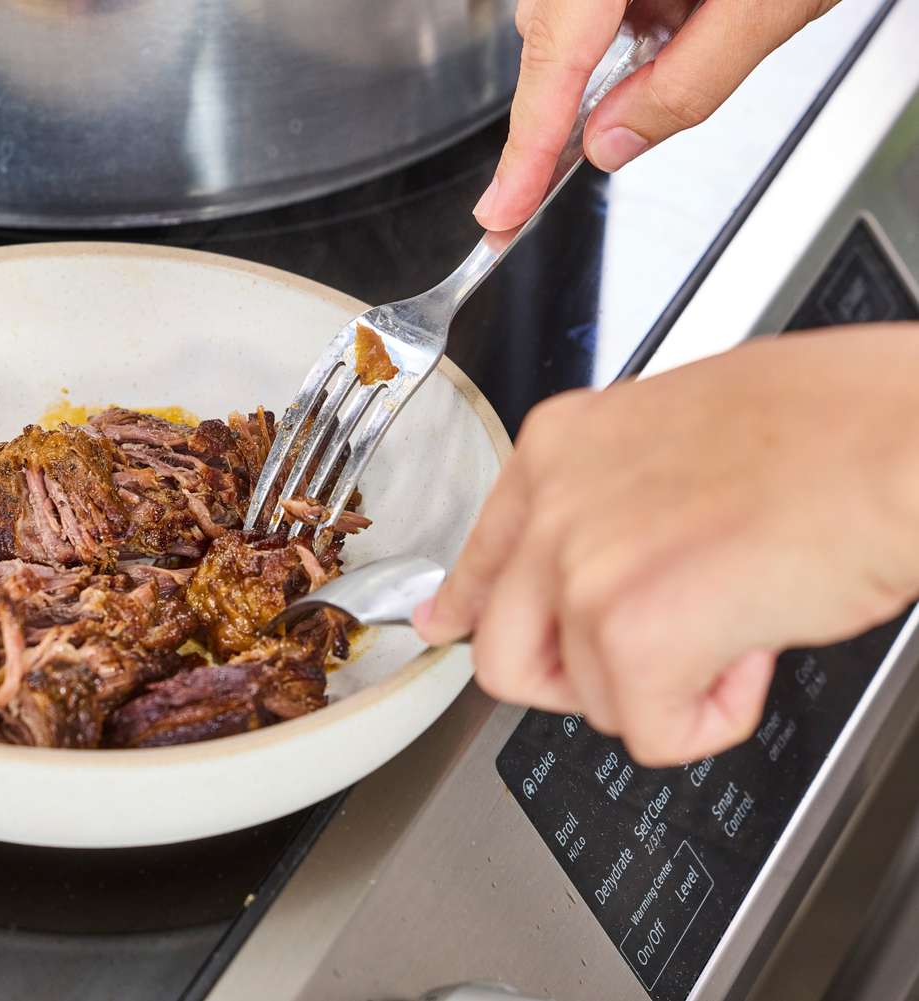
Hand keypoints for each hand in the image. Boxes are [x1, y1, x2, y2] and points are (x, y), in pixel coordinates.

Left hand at [416, 325, 918, 764]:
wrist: (903, 438)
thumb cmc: (834, 425)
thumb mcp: (682, 433)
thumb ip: (615, 497)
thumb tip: (597, 558)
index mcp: (561, 449)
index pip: (480, 553)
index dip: (467, 605)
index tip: (447, 626)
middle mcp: (553, 507)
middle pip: (504, 653)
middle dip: (576, 676)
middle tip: (647, 660)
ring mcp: (582, 570)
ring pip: (584, 698)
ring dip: (663, 686)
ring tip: (737, 620)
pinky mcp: (634, 632)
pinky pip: (648, 732)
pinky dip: (711, 716)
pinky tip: (755, 648)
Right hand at [475, 0, 841, 230]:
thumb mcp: (770, 6)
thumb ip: (688, 83)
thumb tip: (612, 143)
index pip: (556, 58)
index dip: (527, 145)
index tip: (504, 207)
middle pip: (552, 36)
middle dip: (574, 98)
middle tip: (595, 140)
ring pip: (570, 17)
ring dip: (616, 52)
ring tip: (698, 25)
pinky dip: (631, 21)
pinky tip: (686, 9)